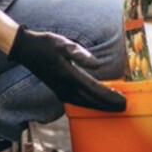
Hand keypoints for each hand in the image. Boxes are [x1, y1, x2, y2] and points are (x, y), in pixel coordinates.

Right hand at [8, 25, 126, 111]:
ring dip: (100, 107)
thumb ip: (80, 54)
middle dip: (109, 105)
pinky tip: (96, 103)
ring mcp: (61, 91)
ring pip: (85, 104)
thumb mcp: (63, 43)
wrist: (26, 50)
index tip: (124, 100)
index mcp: (69, 75)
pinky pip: (78, 103)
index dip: (110, 96)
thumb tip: (97, 64)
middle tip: (125, 107)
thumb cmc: (46, 44)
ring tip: (114, 108)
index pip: (95, 90)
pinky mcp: (58, 91)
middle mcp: (65, 87)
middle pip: (92, 101)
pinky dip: (90, 105)